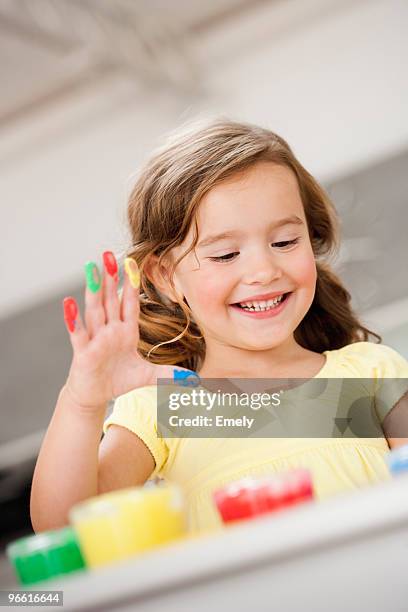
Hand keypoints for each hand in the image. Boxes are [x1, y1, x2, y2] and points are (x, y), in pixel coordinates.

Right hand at [62, 252, 196, 411]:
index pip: (129, 303)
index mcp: (125, 331)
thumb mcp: (149, 377)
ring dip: (93, 291)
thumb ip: (170, 374)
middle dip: (111, 277)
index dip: (131, 283)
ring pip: (95, 311)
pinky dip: (73, 319)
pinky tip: (69, 303)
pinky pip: (78, 334)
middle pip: (110, 300)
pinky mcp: (83, 352)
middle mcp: (109, 330)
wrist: (94, 395)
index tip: (133, 262)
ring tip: (91, 269)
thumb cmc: (119, 380)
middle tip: (109, 254)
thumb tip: (194, 379)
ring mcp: (95, 339)